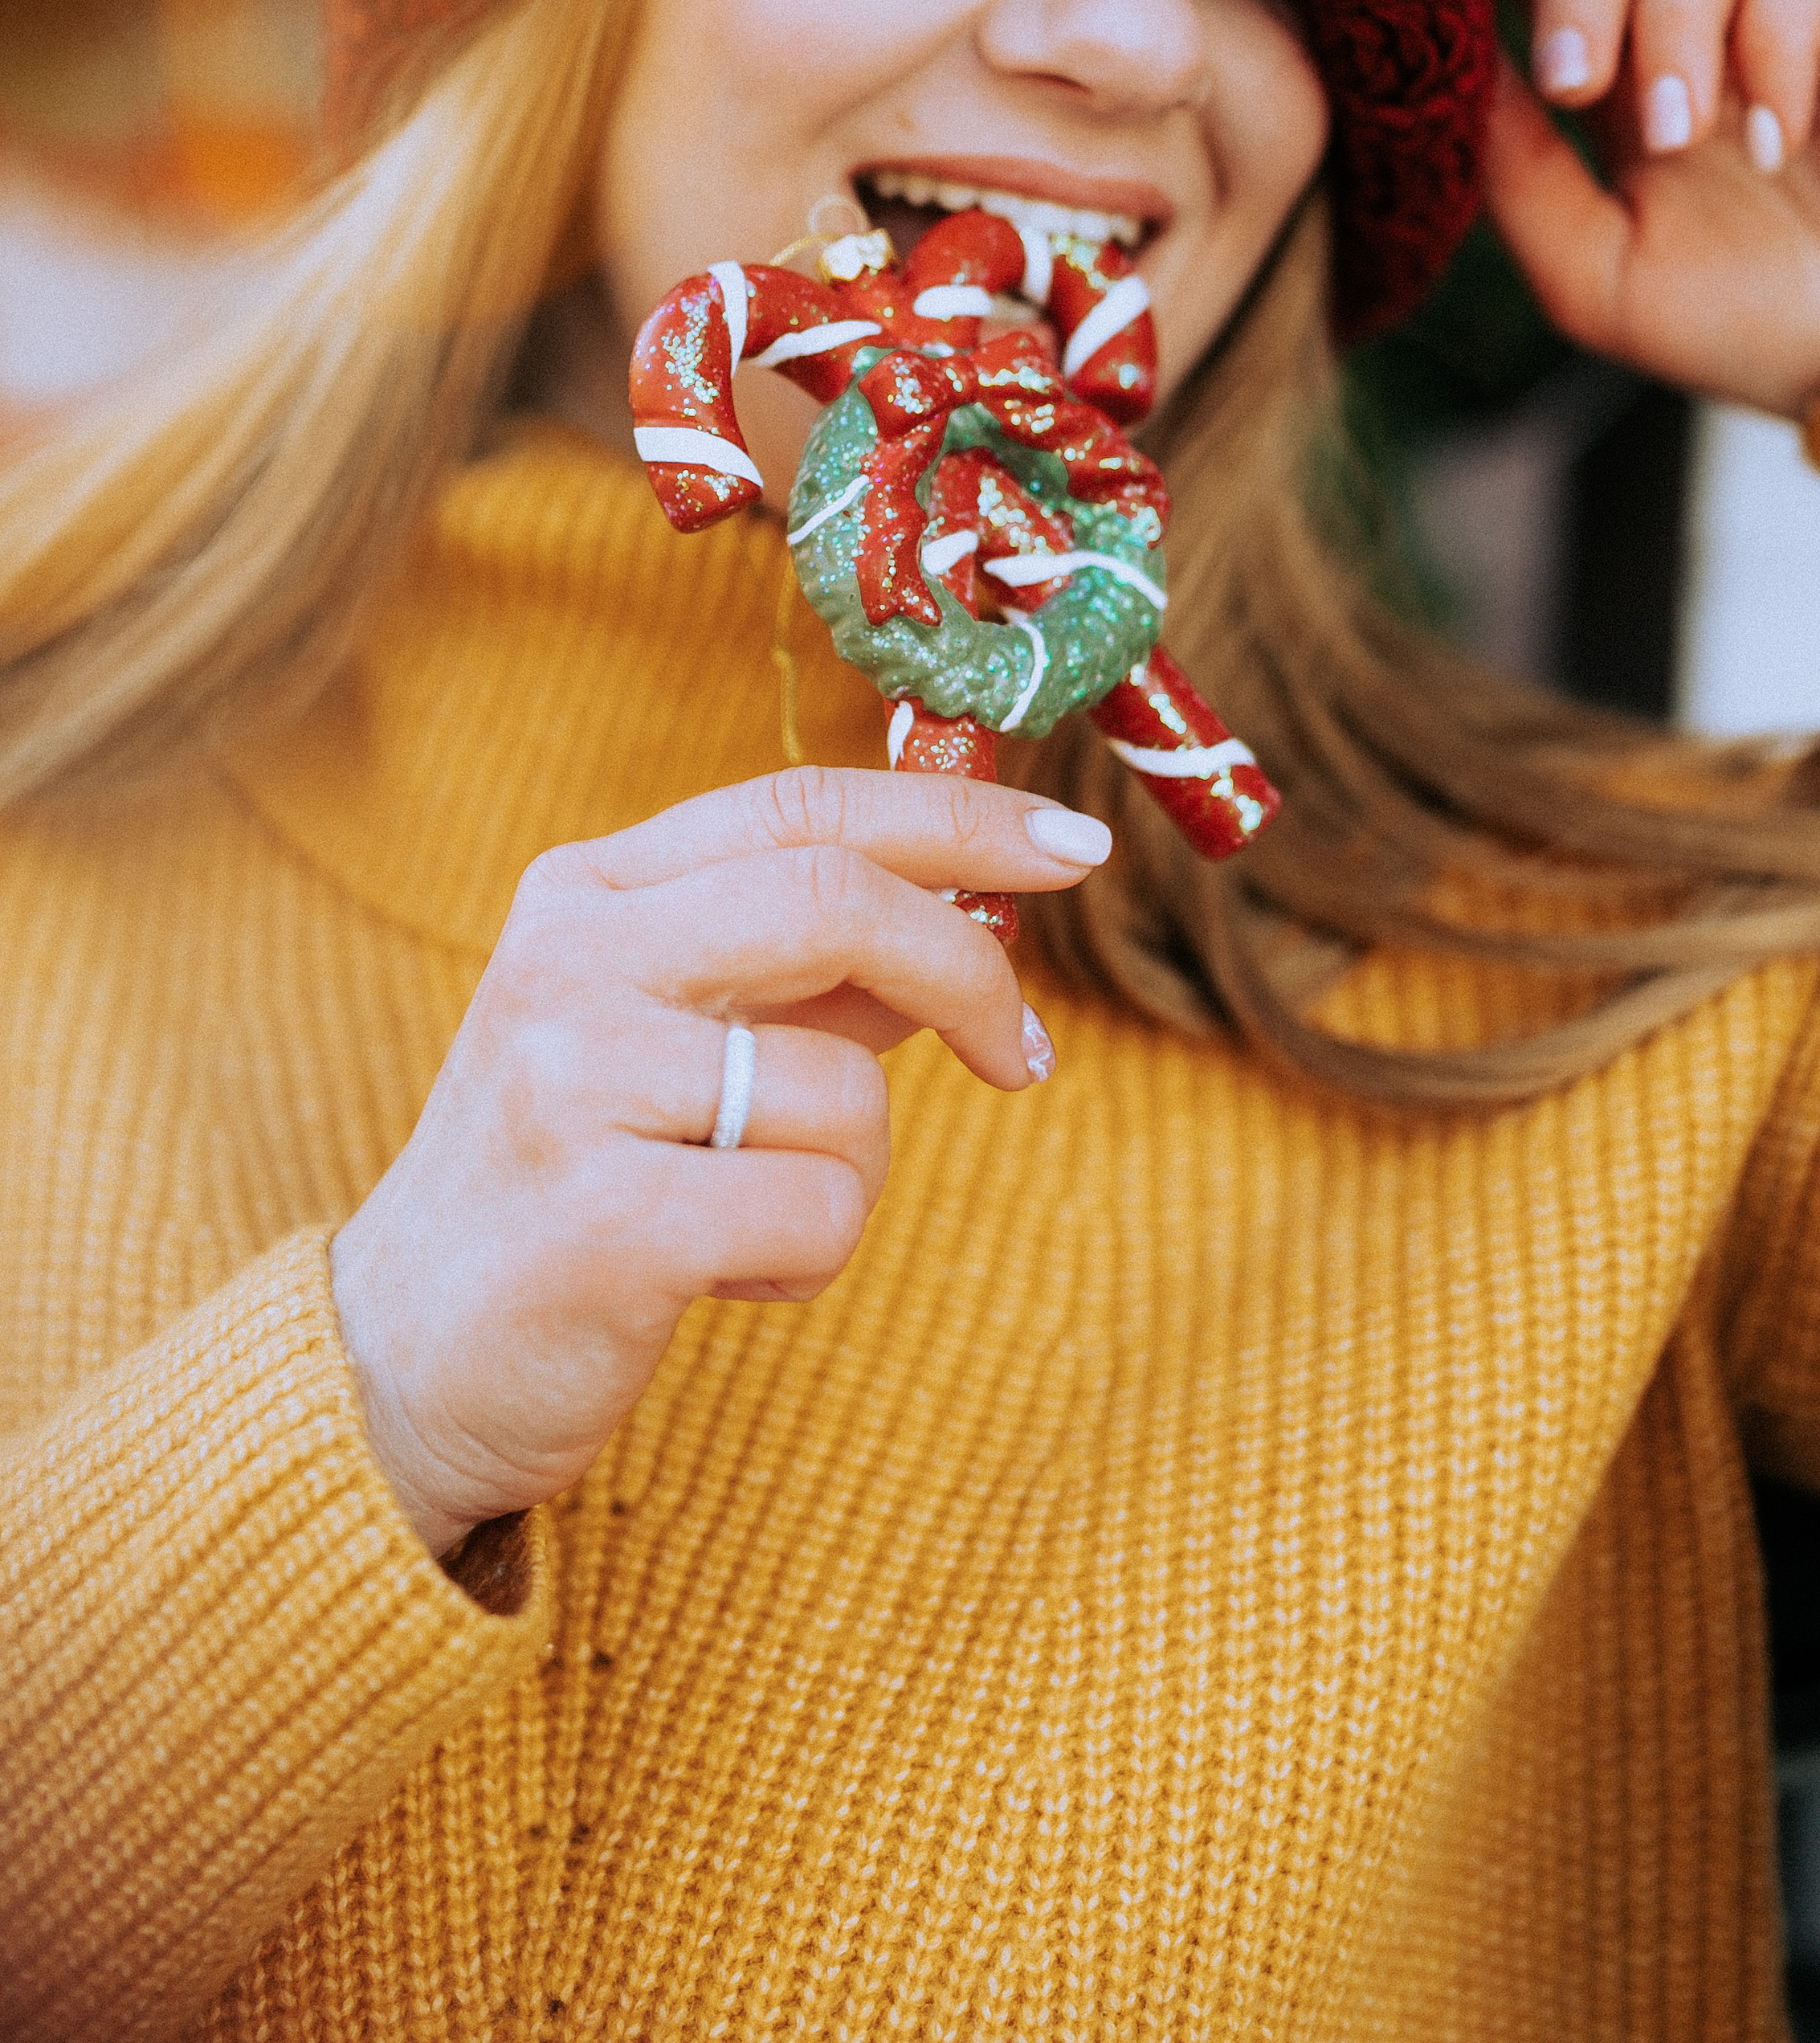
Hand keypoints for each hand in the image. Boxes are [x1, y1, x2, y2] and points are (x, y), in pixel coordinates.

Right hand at [328, 766, 1108, 1559]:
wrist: (402, 1362)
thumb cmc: (573, 1184)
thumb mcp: (679, 1042)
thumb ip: (810, 971)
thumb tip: (976, 903)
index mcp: (587, 892)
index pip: (803, 804)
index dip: (957, 816)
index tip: (1070, 849)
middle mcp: (567, 960)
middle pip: (836, 897)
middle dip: (967, 968)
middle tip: (1019, 1053)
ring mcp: (570, 1082)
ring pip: (844, 1089)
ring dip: (854, 1173)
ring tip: (755, 1217)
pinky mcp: (599, 1219)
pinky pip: (816, 1214)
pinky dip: (810, 1260)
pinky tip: (720, 1279)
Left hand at [1483, 0, 1819, 414]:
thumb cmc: (1736, 327)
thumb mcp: (1590, 269)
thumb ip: (1515, 171)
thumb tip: (1452, 63)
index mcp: (1611, 72)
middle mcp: (1687, 20)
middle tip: (1573, 82)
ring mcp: (1777, 0)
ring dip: (1674, 42)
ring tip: (1682, 141)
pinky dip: (1771, 56)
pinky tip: (1773, 142)